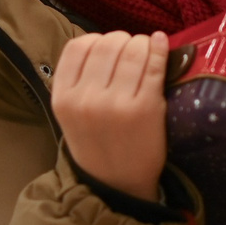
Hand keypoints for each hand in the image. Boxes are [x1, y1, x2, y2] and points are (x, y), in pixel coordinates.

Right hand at [53, 31, 168, 201]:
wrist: (118, 184)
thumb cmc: (95, 145)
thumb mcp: (70, 114)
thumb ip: (76, 80)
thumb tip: (102, 41)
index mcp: (64, 98)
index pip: (78, 47)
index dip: (96, 40)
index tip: (107, 47)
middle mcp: (87, 99)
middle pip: (107, 44)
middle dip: (122, 40)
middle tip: (131, 48)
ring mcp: (118, 103)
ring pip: (132, 50)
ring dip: (142, 43)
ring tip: (146, 49)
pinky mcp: (147, 107)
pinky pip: (155, 66)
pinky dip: (160, 48)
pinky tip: (162, 43)